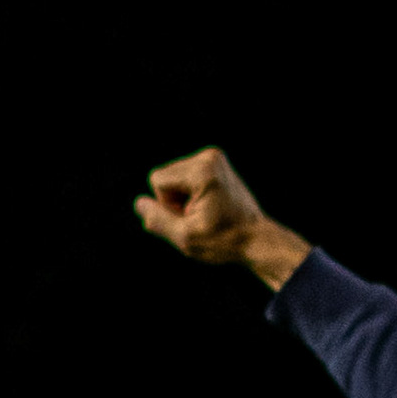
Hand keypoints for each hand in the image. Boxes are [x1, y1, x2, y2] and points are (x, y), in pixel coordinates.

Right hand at [137, 149, 306, 285]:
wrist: (257, 239)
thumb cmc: (223, 240)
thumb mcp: (185, 237)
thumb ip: (158, 220)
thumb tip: (139, 203)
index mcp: (202, 171)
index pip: (158, 180)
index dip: (166, 204)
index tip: (190, 216)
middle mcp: (209, 157)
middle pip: (165, 176)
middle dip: (174, 200)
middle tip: (199, 217)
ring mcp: (214, 158)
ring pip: (173, 177)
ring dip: (182, 198)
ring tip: (205, 213)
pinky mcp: (216, 163)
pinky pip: (184, 177)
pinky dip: (191, 193)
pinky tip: (209, 206)